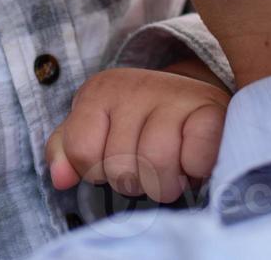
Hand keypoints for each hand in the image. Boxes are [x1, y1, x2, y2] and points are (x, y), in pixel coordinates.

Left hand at [45, 67, 228, 202]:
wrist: (197, 99)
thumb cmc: (139, 123)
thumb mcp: (97, 129)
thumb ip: (69, 151)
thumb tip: (59, 179)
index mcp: (99, 91)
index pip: (82, 152)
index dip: (98, 171)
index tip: (114, 159)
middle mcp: (134, 87)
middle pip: (120, 169)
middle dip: (135, 182)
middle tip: (148, 167)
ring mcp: (174, 96)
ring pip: (157, 167)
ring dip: (166, 183)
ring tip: (172, 169)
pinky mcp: (211, 110)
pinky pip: (195, 160)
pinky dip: (195, 171)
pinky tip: (194, 160)